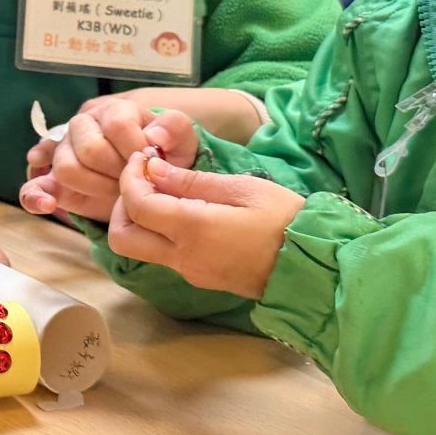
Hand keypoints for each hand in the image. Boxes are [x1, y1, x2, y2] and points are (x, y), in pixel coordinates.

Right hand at [22, 95, 201, 221]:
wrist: (152, 177)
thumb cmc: (166, 156)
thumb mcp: (182, 140)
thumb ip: (174, 129)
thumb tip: (153, 137)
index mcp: (113, 111)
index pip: (116, 125)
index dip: (135, 150)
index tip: (151, 165)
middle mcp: (83, 126)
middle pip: (90, 149)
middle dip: (118, 174)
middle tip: (135, 183)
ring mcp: (64, 152)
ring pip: (66, 168)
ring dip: (96, 188)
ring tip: (117, 194)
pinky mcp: (54, 181)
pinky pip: (32, 188)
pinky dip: (36, 197)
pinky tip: (49, 206)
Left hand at [107, 151, 302, 298]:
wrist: (315, 265)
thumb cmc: (285, 219)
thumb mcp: (242, 188)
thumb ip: (191, 181)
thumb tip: (152, 169)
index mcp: (193, 230)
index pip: (136, 205)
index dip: (130, 177)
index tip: (143, 156)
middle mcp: (183, 257)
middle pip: (121, 238)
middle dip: (121, 205)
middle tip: (143, 178)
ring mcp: (189, 272)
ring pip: (139, 248)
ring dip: (138, 219)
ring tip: (164, 190)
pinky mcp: (199, 277)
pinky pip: (163, 255)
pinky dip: (159, 231)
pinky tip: (180, 209)